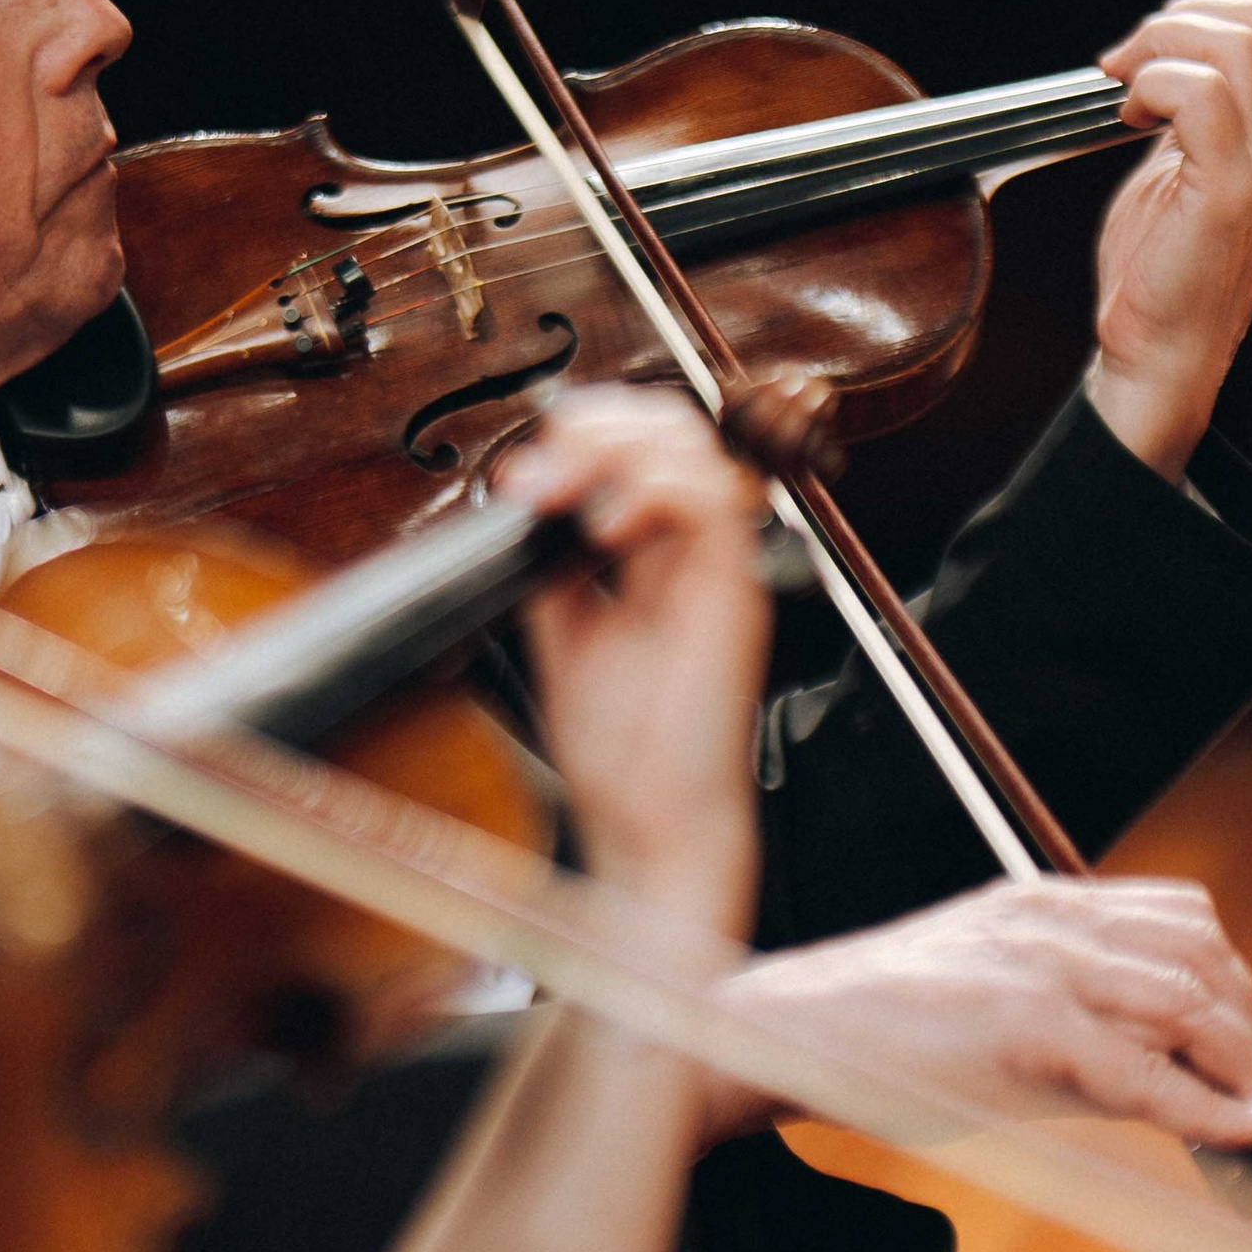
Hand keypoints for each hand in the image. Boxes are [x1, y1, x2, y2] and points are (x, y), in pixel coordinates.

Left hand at [496, 386, 767, 934]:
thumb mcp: (560, 637)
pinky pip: (713, 501)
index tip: (517, 480)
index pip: (636, 448)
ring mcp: (718, 568)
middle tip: (535, 477)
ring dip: (612, 453)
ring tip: (559, 499)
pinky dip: (651, 492)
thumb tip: (516, 500)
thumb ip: (549, 567)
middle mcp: (694, 553)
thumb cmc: (621, 753)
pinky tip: (603, 530)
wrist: (649, 823)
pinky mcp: (735, 591)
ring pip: (691, 448)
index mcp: (657, 557)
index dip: (577, 437)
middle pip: (667, 428)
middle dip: (592, 428)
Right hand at [705, 875, 1251, 1147]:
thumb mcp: (990, 1002)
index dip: (1236, 987)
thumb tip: (1163, 1084)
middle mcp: (1052, 921)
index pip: (1181, 921)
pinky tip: (1240, 1136)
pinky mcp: (1025, 1027)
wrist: (792, 1039)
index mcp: (1043, 904)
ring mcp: (1040, 967)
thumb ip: (1074, 1023)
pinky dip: (1209, 1108)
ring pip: (1191, 1004)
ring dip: (1247, 1068)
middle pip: (1202, 958)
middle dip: (1251, 1033)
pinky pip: (1146, 1071)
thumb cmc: (882, 1037)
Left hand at [1087, 0, 1251, 481]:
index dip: (1226, 1)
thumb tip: (1176, 40)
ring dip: (1161, 47)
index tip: (1168, 36)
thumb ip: (1202, 100)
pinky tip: (1129, 116)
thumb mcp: (1192, 160)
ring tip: (1129, 86)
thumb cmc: (1167, 263)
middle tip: (1135, 56)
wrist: (1161, 349)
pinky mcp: (1231, 190)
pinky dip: (1151, 85)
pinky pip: (1199, 94)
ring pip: (1235, 45)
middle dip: (1184, 16)